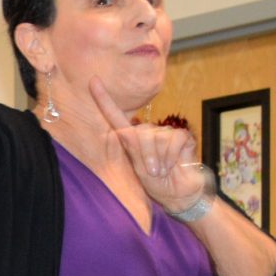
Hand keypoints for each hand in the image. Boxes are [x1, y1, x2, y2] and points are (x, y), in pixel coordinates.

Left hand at [93, 80, 214, 215]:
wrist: (180, 195)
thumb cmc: (157, 184)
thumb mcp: (140, 170)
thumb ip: (133, 150)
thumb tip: (126, 132)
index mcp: (132, 139)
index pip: (115, 116)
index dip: (104, 99)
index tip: (93, 81)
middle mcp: (147, 132)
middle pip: (139, 134)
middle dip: (145, 156)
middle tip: (153, 172)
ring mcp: (165, 133)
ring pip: (156, 138)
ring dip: (159, 159)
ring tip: (163, 170)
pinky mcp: (182, 136)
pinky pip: (174, 140)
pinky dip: (172, 156)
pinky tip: (174, 165)